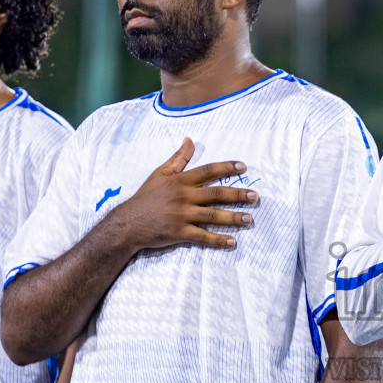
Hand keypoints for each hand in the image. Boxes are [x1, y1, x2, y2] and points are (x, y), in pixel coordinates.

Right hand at [107, 139, 256, 252]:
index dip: (226, 168)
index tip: (243, 167)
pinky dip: (218, 240)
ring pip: (212, 216)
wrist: (128, 222)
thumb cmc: (146, 197)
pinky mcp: (178, 233)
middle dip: (237, 195)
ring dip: (233, 218)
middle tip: (255, 196)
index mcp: (180, 181)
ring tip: (249, 219)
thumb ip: (178, 158)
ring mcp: (181, 215)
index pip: (208, 171)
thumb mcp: (160, 173)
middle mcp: (183, 196)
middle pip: (215, 194)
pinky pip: (202, 237)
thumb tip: (190, 140)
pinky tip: (232, 242)